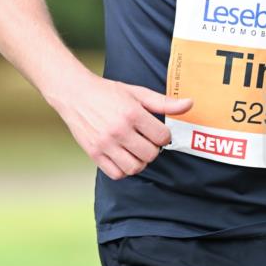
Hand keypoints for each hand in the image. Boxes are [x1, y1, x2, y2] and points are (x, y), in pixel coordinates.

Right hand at [54, 72, 192, 179]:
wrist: (75, 93)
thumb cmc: (108, 92)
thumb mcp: (137, 93)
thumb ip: (164, 102)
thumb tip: (190, 104)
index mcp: (132, 113)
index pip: (162, 137)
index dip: (164, 135)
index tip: (158, 132)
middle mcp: (119, 130)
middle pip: (150, 154)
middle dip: (153, 149)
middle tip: (147, 140)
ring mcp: (105, 143)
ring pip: (135, 167)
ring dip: (140, 161)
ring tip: (136, 149)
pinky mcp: (94, 153)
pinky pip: (117, 174)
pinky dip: (123, 169)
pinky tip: (123, 156)